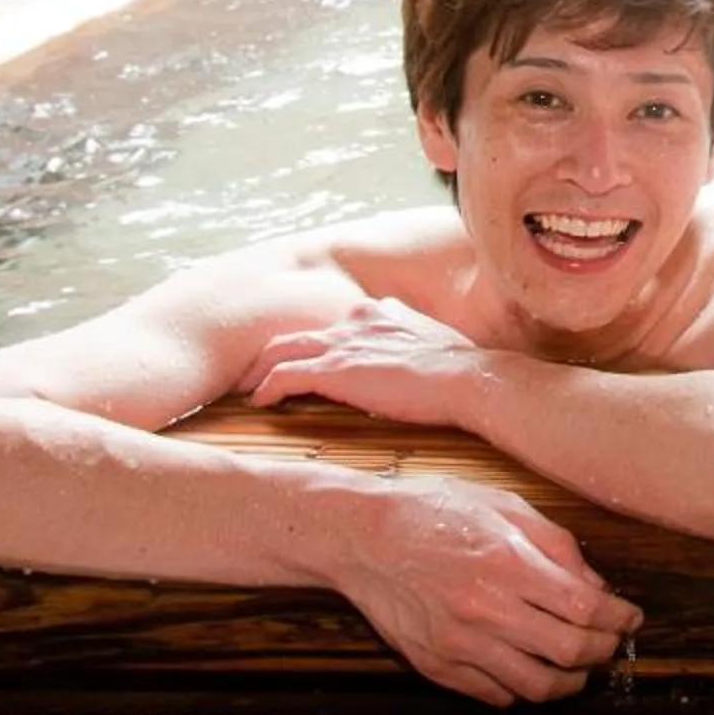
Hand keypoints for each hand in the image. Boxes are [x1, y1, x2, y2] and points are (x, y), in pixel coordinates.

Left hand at [244, 298, 484, 425]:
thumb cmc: (460, 370)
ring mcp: (344, 342)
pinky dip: (267, 389)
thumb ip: (411, 341)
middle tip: (252, 373)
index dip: (310, 344)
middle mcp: (356, 318)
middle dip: (270, 353)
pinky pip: (285, 376)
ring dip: (259, 371)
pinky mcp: (336, 369)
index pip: (330, 325)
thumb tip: (413, 351)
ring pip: (281, 350)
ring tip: (245, 389)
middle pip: (296, 332)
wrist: (468, 379)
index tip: (299, 360)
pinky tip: (259, 404)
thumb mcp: (432, 344)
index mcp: (378, 311)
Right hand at [330, 476, 642, 705]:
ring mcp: (458, 645)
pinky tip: (533, 669)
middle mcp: (485, 611)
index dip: (620, 620)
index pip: (586, 610)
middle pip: (569, 652)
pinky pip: (495, 694)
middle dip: (604, 652)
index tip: (631, 619)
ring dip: (571, 681)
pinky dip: (524, 689)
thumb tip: (597, 587)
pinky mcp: (435, 666)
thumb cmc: (435, 511)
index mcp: (508, 565)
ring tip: (581, 666)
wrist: (362, 537)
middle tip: (613, 643)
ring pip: (536, 686)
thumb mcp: (505, 506)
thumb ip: (557, 547)